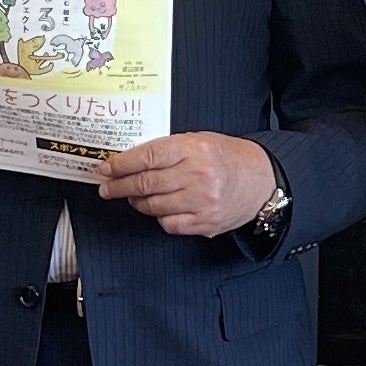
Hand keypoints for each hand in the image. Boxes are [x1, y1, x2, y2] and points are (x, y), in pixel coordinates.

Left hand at [100, 132, 278, 237]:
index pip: (148, 156)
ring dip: (137, 202)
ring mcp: (203, 201)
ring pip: (154, 206)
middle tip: (107, 187)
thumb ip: (167, 149)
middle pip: (147, 183)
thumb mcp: (198, 141)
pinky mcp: (205, 222)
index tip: (106, 168)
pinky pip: (169, 224)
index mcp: (195, 149)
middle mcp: (199, 175)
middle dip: (120, 186)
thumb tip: (129, 161)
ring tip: (133, 196)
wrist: (260, 181)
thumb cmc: (225, 158)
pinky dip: (159, 217)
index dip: (122, 164)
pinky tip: (159, 208)